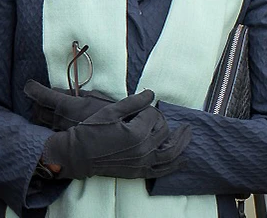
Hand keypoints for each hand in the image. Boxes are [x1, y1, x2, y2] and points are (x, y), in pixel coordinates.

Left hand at [25, 80, 114, 130]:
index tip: (29, 85)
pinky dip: (45, 128)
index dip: (32, 89)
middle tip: (38, 97)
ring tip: (43, 110)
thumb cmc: (109, 113)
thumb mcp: (92, 97)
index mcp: (66, 106)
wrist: (118, 138)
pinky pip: (48, 135)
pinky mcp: (63, 147)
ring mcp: (60, 135)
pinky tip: (50, 125)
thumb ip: (72, 94)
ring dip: (39, 115)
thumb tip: (56, 92)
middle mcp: (60, 121)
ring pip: (40, 124)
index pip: (41, 95)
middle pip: (37, 110)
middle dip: (35, 102)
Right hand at [42, 89, 190, 179]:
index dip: (147, 108)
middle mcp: (143, 150)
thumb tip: (152, 93)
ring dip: (182, 142)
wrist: (79, 154)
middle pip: (163, 131)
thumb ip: (135, 102)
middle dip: (161, 121)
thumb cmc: (92, 130)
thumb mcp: (112, 111)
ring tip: (188, 132)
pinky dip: (175, 164)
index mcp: (136, 133)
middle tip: (157, 115)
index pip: (153, 115)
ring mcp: (142, 163)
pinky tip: (183, 158)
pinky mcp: (138, 172)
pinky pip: (162, 170)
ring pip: (170, 153)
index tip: (138, 108)